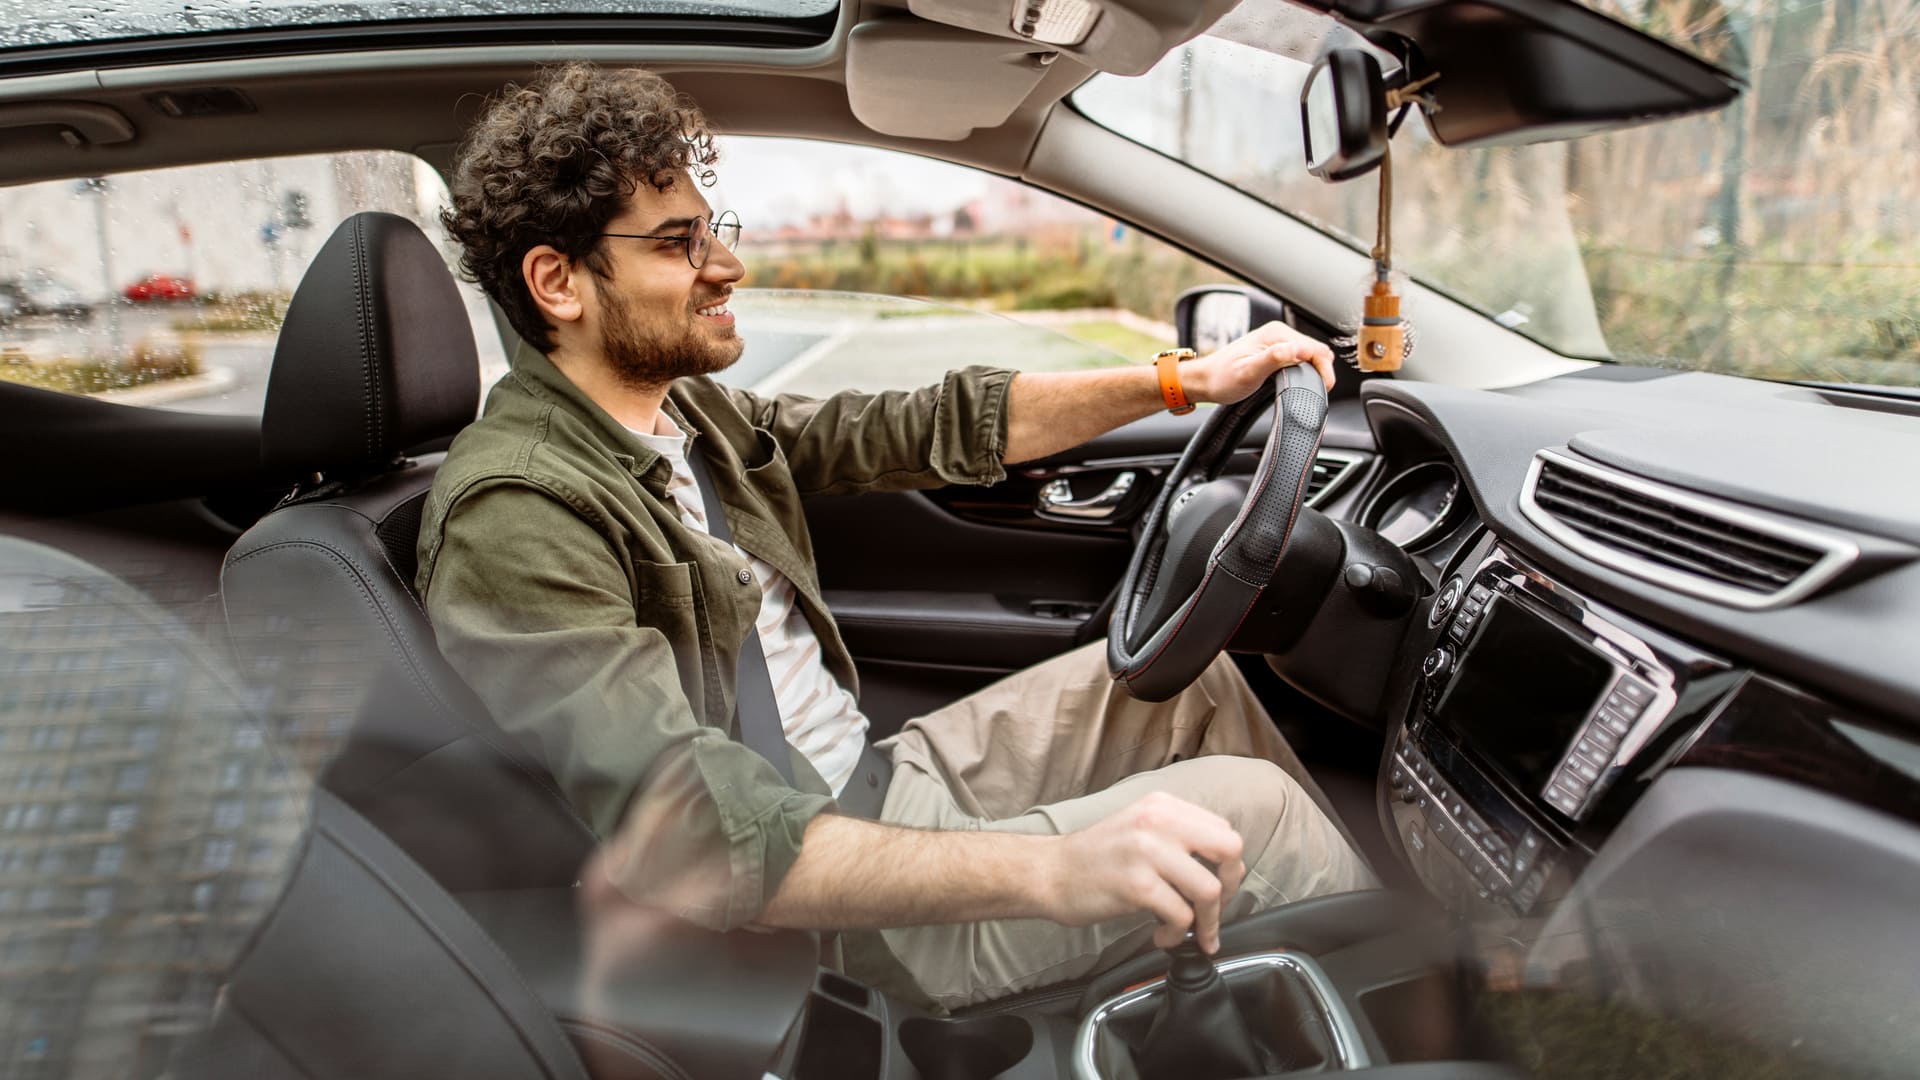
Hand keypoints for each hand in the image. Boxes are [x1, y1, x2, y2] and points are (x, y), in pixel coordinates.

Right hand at [1039, 791, 1247, 953]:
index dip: (1228, 865)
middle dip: (1231, 886)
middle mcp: (1158, 821)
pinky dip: (1178, 934)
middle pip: (1229, 850)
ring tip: (1189, 931)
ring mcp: (1147, 851)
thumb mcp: (1139, 827)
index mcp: (1163, 805)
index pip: (1224, 830)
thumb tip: (1223, 868)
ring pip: (1209, 889)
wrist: (1050, 872)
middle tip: (1216, 909)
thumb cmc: (1095, 857)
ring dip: (1207, 920)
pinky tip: (1162, 934)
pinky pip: (1181, 916)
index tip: (1220, 886)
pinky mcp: (1136, 885)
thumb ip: (1178, 837)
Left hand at [1186, 321, 1336, 403]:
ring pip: (1310, 356)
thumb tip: (1301, 350)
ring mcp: (1277, 342)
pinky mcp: (1275, 352)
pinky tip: (1299, 384)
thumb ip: (1275, 358)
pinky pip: (1300, 360)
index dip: (1324, 370)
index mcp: (1276, 334)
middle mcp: (1279, 334)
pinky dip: (1305, 371)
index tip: (1323, 388)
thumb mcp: (1249, 372)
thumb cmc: (1221, 379)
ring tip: (1309, 389)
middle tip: (1316, 393)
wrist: (1204, 381)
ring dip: (1314, 371)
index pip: (1316, 348)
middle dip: (1322, 371)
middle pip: (1316, 351)